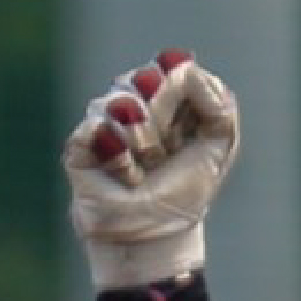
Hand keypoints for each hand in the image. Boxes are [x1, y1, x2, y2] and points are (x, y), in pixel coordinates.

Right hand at [70, 50, 239, 291]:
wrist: (155, 234)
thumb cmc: (186, 191)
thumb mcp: (219, 145)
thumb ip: (219, 103)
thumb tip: (187, 67)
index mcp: (164, 94)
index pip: (174, 66)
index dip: (185, 97)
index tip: (190, 131)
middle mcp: (131, 99)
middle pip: (149, 78)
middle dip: (167, 119)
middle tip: (167, 153)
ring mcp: (104, 119)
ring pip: (124, 101)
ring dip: (147, 143)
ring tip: (147, 168)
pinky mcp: (81, 142)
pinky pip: (99, 126)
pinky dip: (120, 157)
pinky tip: (126, 176)